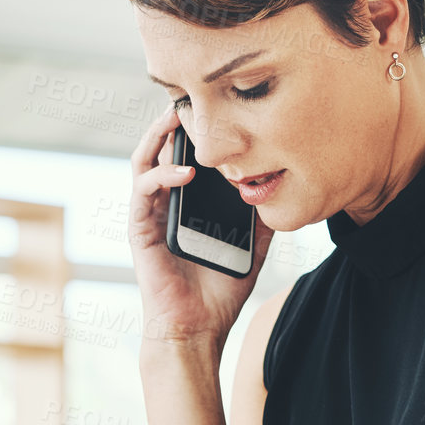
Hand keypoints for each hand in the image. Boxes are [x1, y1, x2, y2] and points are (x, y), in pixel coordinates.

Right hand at [127, 105, 275, 352]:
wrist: (196, 328)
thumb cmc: (219, 291)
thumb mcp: (252, 245)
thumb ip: (260, 216)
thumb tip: (284, 187)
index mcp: (185, 203)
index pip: (183, 153)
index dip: (193, 128)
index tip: (214, 103)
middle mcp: (163, 202)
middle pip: (160, 147)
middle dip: (171, 120)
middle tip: (190, 95)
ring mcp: (148, 214)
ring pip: (144, 160)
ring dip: (158, 136)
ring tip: (178, 117)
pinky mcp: (140, 229)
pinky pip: (143, 192)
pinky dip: (162, 177)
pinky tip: (186, 173)